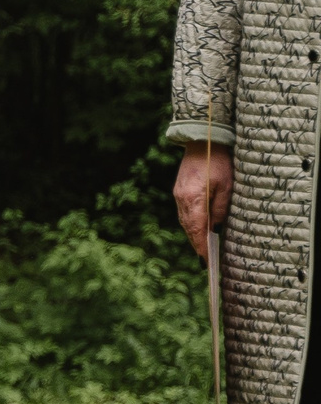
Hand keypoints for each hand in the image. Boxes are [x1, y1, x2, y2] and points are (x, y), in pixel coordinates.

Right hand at [175, 141, 233, 261]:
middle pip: (188, 228)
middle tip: (205, 260)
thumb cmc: (218, 162)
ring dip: (193, 234)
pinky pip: (184, 212)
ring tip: (203, 248)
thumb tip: (216, 229)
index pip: (196, 229)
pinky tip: (199, 228)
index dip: (201, 246)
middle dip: (196, 244)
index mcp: (193, 198)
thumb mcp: (226, 186)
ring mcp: (178, 195)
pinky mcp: (179, 191)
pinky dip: (191, 223)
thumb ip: (220, 209)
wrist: (202, 142)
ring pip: (185, 221)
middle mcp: (181, 199)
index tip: (206, 260)